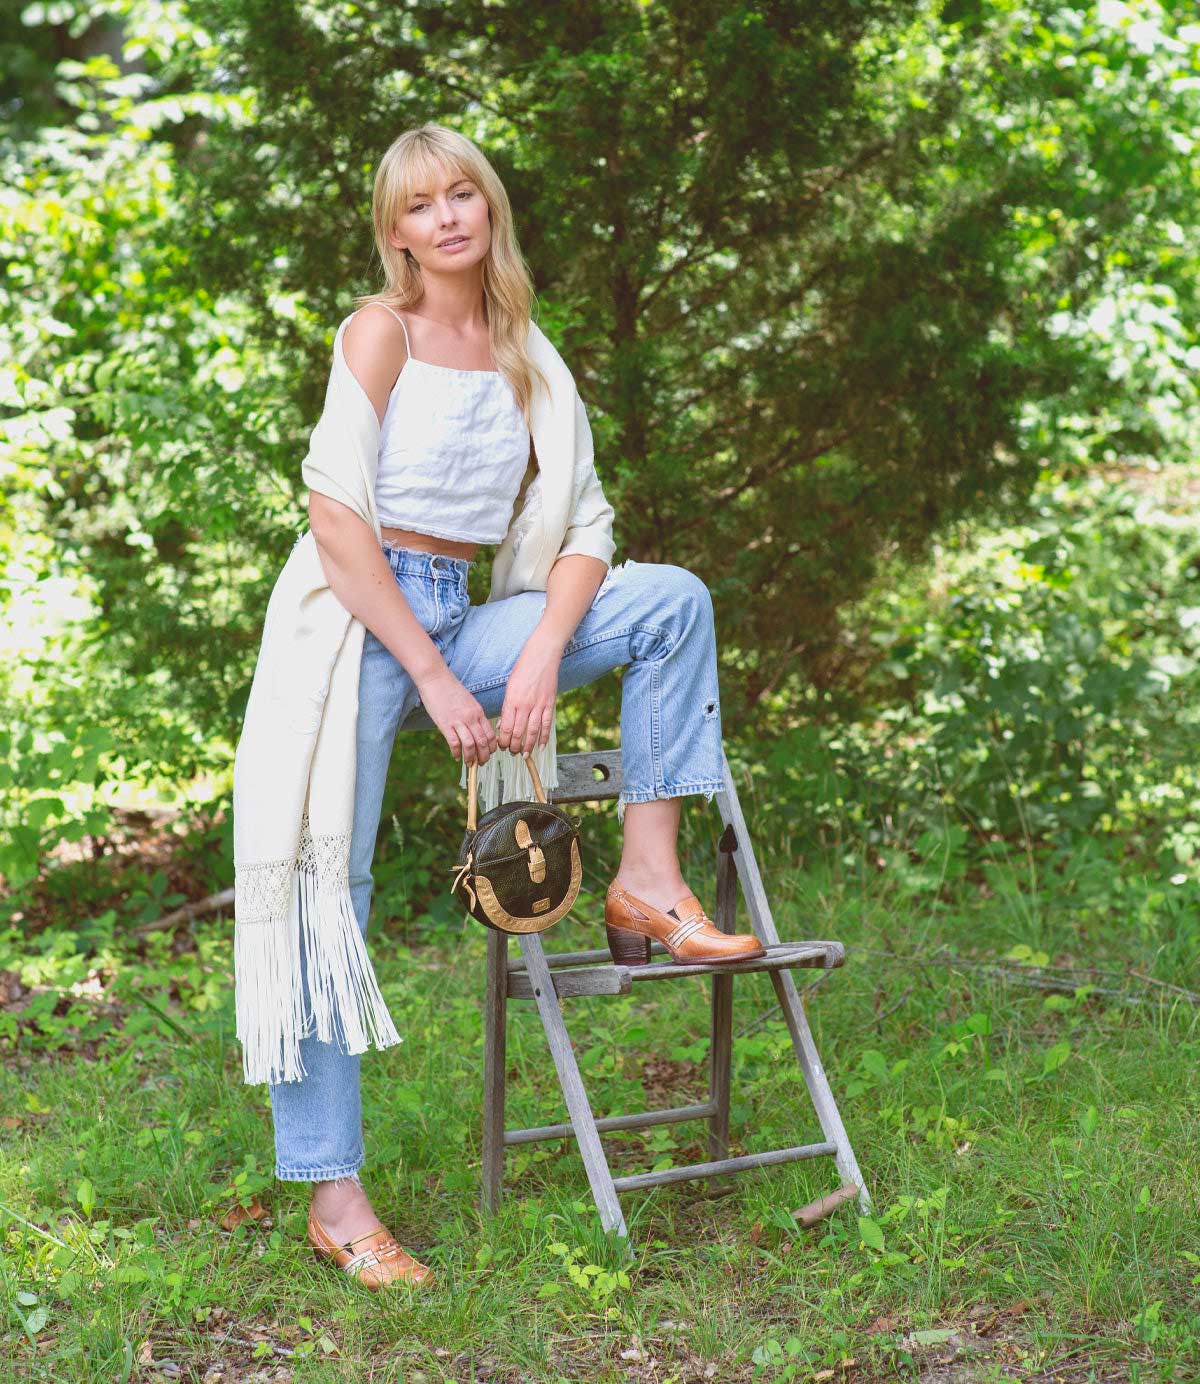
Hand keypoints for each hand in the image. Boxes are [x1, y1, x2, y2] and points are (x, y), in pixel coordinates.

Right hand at [414, 668, 498, 765]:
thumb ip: (473, 714)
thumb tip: (475, 729)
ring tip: (469, 763)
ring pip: (471, 745)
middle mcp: (471, 717)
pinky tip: (456, 756)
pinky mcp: (445, 723)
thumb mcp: (468, 701)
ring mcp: (458, 721)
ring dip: (471, 757)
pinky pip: (454, 742)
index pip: (490, 734)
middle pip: (483, 742)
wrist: (435, 678)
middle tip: (481, 763)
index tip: (488, 753)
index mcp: (478, 712)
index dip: (491, 747)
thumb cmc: (450, 689)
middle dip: (484, 756)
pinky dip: (456, 752)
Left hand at [497, 627, 563, 755]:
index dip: (503, 740)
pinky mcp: (550, 703)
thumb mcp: (510, 686)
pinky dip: (544, 737)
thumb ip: (507, 706)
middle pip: (519, 732)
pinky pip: (547, 724)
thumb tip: (503, 725)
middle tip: (513, 753)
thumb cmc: (523, 669)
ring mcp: (539, 704)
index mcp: (512, 700)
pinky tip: (541, 746)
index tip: (502, 746)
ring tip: (525, 755)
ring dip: (528, 746)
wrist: (542, 654)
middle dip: (515, 746)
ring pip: (533, 731)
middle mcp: (525, 704)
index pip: (506, 727)